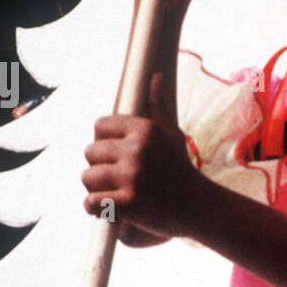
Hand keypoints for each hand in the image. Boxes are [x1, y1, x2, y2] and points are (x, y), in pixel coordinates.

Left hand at [82, 75, 200, 238]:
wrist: (199, 207)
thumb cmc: (180, 169)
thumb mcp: (172, 134)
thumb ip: (157, 106)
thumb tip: (156, 76)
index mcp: (145, 129)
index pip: (99, 126)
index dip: (104, 142)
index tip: (118, 156)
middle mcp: (138, 149)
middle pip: (89, 152)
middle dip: (100, 167)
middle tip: (119, 179)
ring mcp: (132, 177)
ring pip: (87, 178)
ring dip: (97, 189)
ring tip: (116, 194)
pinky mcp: (128, 203)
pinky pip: (90, 202)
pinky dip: (96, 209)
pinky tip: (112, 210)